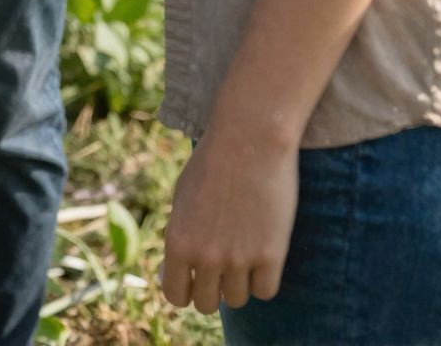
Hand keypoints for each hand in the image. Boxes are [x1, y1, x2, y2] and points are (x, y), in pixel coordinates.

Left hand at [160, 124, 297, 315]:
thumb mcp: (182, 198)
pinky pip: (265, 291)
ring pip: (237, 299)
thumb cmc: (214, 162)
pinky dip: (265, 278)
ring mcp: (238, 258)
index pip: (176, 296)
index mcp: (177, 241)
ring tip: (245, 247)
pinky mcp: (271, 255)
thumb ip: (178, 239)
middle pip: (207, 303)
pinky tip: (265, 251)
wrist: (250, 136)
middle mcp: (205, 256)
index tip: (196, 276)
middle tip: (224, 262)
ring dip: (241, 281)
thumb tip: (169, 277)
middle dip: (214, 288)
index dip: (187, 288)